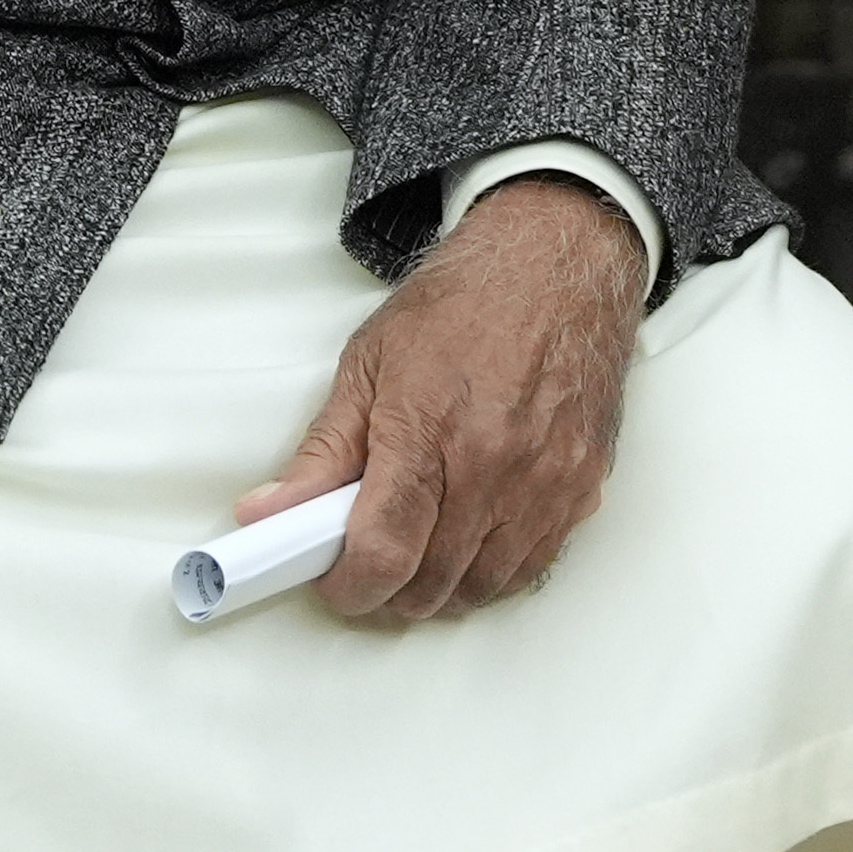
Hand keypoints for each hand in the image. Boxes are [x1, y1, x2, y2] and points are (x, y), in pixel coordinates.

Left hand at [238, 173, 641, 621]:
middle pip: (430, 583)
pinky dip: (497, 569)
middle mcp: (493, 463)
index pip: (382, 552)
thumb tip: (268, 512)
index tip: (333, 580)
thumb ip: (322, 451)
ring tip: (421, 550)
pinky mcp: (583, 482)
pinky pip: (534, 564)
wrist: (556, 260)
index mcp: (427, 429)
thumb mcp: (370, 362)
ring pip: (484, 586)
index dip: (347, 587)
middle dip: (388, 591)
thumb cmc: (466, 301)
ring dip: (443, 588)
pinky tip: (474, 539)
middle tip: (370, 561)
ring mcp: (545, 478)